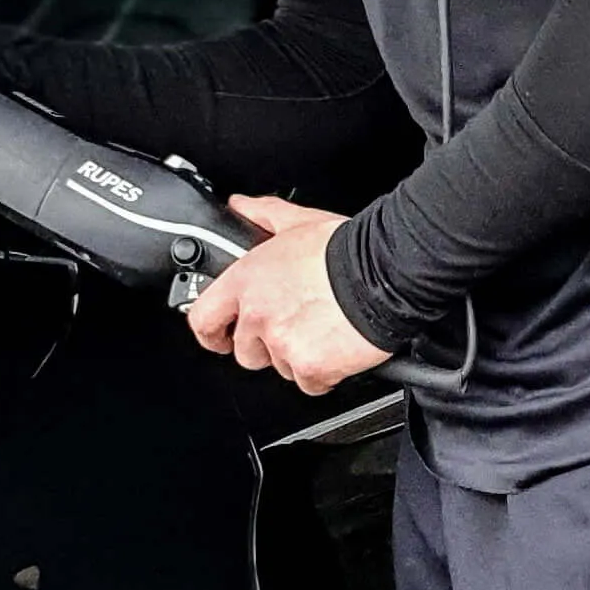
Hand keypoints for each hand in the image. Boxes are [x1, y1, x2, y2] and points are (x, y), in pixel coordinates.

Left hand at [186, 196, 393, 395]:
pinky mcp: (310, 367)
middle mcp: (259, 315)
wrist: (386, 273)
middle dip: (266, 346)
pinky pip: (310, 383)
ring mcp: (282, 344)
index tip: (221, 337)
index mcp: (247, 280)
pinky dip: (324, 373)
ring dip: (298, 357)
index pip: (203, 318)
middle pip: (245, 351)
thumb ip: (263, 214)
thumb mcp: (298, 221)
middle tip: (295, 328)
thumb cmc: (346, 248)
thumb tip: (242, 207)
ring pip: (280, 368)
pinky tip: (338, 348)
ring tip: (323, 331)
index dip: (212, 333)